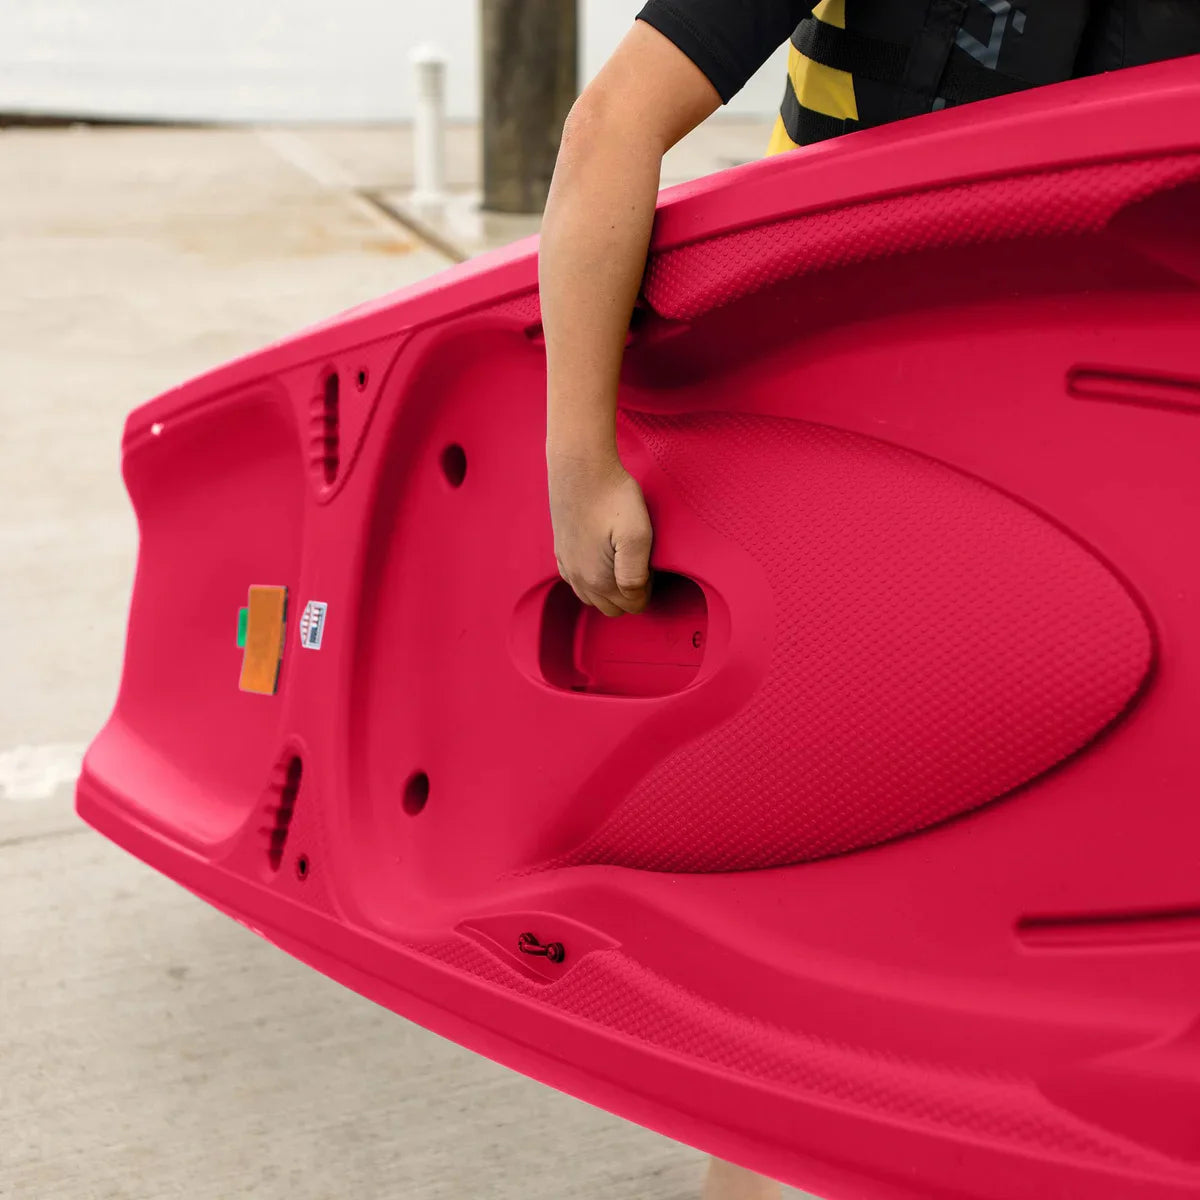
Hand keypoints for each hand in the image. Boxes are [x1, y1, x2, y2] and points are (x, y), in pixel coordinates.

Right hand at [549, 451, 652, 615]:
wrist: (581, 467)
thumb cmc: (614, 497)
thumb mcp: (638, 535)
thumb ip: (636, 574)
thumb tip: (634, 597)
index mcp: (599, 580)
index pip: (634, 605)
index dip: (648, 587)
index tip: (650, 563)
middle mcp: (578, 579)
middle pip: (613, 607)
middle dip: (630, 593)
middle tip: (640, 561)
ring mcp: (567, 566)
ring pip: (593, 598)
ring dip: (611, 588)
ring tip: (623, 558)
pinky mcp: (561, 552)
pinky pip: (576, 581)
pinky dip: (592, 578)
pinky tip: (602, 555)